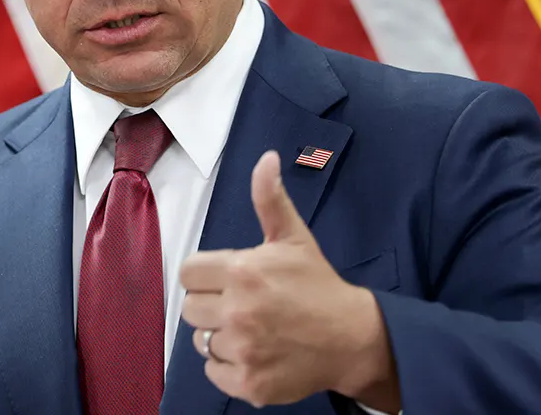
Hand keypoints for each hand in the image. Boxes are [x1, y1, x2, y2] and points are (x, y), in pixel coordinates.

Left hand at [179, 151, 397, 408]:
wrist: (352, 338)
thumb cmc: (318, 286)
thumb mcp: (294, 238)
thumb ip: (270, 198)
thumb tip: (266, 158)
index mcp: (243, 271)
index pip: (188, 273)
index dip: (206, 276)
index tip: (229, 281)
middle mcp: (239, 311)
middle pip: (190, 308)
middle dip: (213, 305)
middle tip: (244, 305)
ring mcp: (244, 350)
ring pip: (202, 341)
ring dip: (223, 337)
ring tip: (254, 329)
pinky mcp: (249, 383)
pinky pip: (213, 372)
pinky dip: (230, 367)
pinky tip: (256, 353)